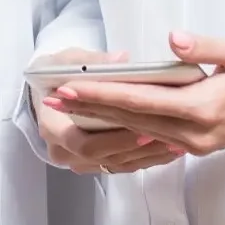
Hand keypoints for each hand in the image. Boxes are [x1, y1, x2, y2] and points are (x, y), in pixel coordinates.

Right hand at [31, 48, 179, 176]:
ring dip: (148, 155)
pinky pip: (123, 165)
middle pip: (106, 158)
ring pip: (118, 165)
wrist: (46, 87)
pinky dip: (146, 157)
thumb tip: (121, 59)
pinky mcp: (95, 162)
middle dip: (140, 149)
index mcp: (52, 127)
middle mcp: (63, 151)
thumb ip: (94, 61)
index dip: (115, 139)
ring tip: (178, 142)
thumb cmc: (58, 71)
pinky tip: (169, 147)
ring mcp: (79, 161)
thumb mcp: (70, 59)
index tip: (145, 129)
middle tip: (172, 138)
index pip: (84, 144)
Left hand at [44, 31, 224, 157]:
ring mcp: (198, 141)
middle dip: (94, 107)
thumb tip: (175, 37)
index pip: (140, 100)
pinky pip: (159, 134)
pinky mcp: (202, 141)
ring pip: (143, 129)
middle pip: (133, 119)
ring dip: (109, 116)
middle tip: (58, 97)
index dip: (103, 94)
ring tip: (77, 104)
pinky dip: (133, 123)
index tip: (73, 87)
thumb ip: (205, 45)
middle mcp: (195, 132)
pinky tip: (115, 114)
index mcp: (203, 108)